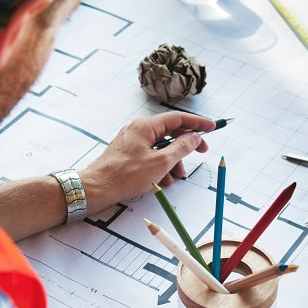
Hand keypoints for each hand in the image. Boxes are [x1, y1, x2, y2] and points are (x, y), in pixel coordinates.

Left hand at [79, 112, 217, 212]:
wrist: (95, 189)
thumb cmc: (124, 175)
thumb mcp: (161, 162)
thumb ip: (181, 148)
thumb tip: (194, 137)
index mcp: (146, 126)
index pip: (178, 118)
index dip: (197, 123)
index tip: (212, 127)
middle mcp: (138, 130)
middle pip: (170, 132)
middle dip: (186, 146)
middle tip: (201, 153)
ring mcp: (131, 142)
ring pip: (161, 147)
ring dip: (173, 161)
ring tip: (176, 177)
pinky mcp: (127, 154)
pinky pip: (150, 156)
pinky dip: (160, 166)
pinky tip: (162, 181)